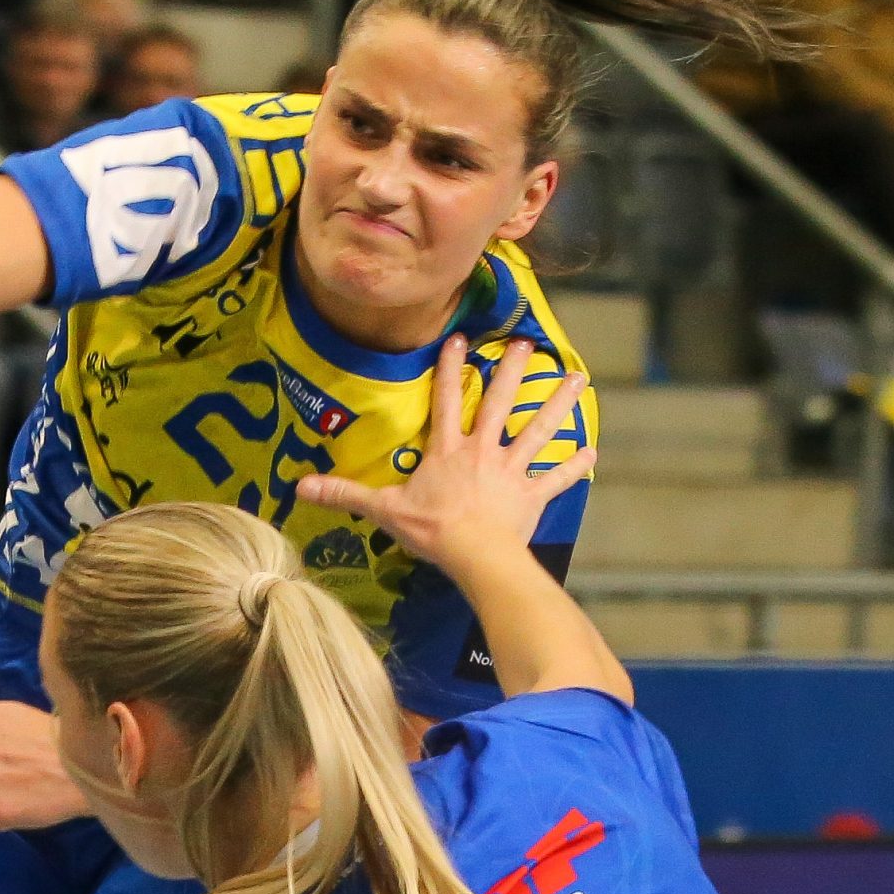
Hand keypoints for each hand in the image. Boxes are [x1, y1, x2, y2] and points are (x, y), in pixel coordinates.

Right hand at [297, 336, 595, 574]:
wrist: (476, 556)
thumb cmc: (432, 531)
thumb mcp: (384, 511)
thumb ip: (345, 494)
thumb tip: (301, 486)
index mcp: (448, 451)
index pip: (445, 401)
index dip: (449, 368)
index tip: (459, 338)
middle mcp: (483, 451)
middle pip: (498, 404)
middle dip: (512, 372)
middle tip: (527, 343)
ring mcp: (511, 471)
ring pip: (538, 429)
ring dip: (557, 403)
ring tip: (577, 377)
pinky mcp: (532, 495)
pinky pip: (557, 478)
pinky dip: (575, 466)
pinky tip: (592, 451)